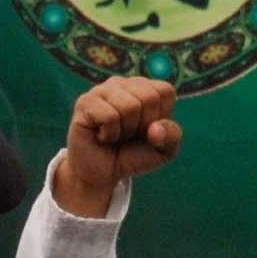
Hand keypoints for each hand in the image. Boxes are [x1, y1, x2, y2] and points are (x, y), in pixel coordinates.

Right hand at [54, 77, 182, 219]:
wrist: (101, 175)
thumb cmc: (133, 156)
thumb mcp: (164, 150)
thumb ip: (172, 135)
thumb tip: (155, 128)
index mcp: (146, 86)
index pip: (165, 91)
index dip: (160, 118)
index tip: (145, 130)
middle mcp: (124, 83)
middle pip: (149, 98)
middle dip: (142, 126)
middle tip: (128, 135)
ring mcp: (102, 90)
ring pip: (130, 106)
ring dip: (125, 131)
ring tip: (114, 135)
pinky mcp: (85, 102)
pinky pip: (109, 116)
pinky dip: (109, 134)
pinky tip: (101, 136)